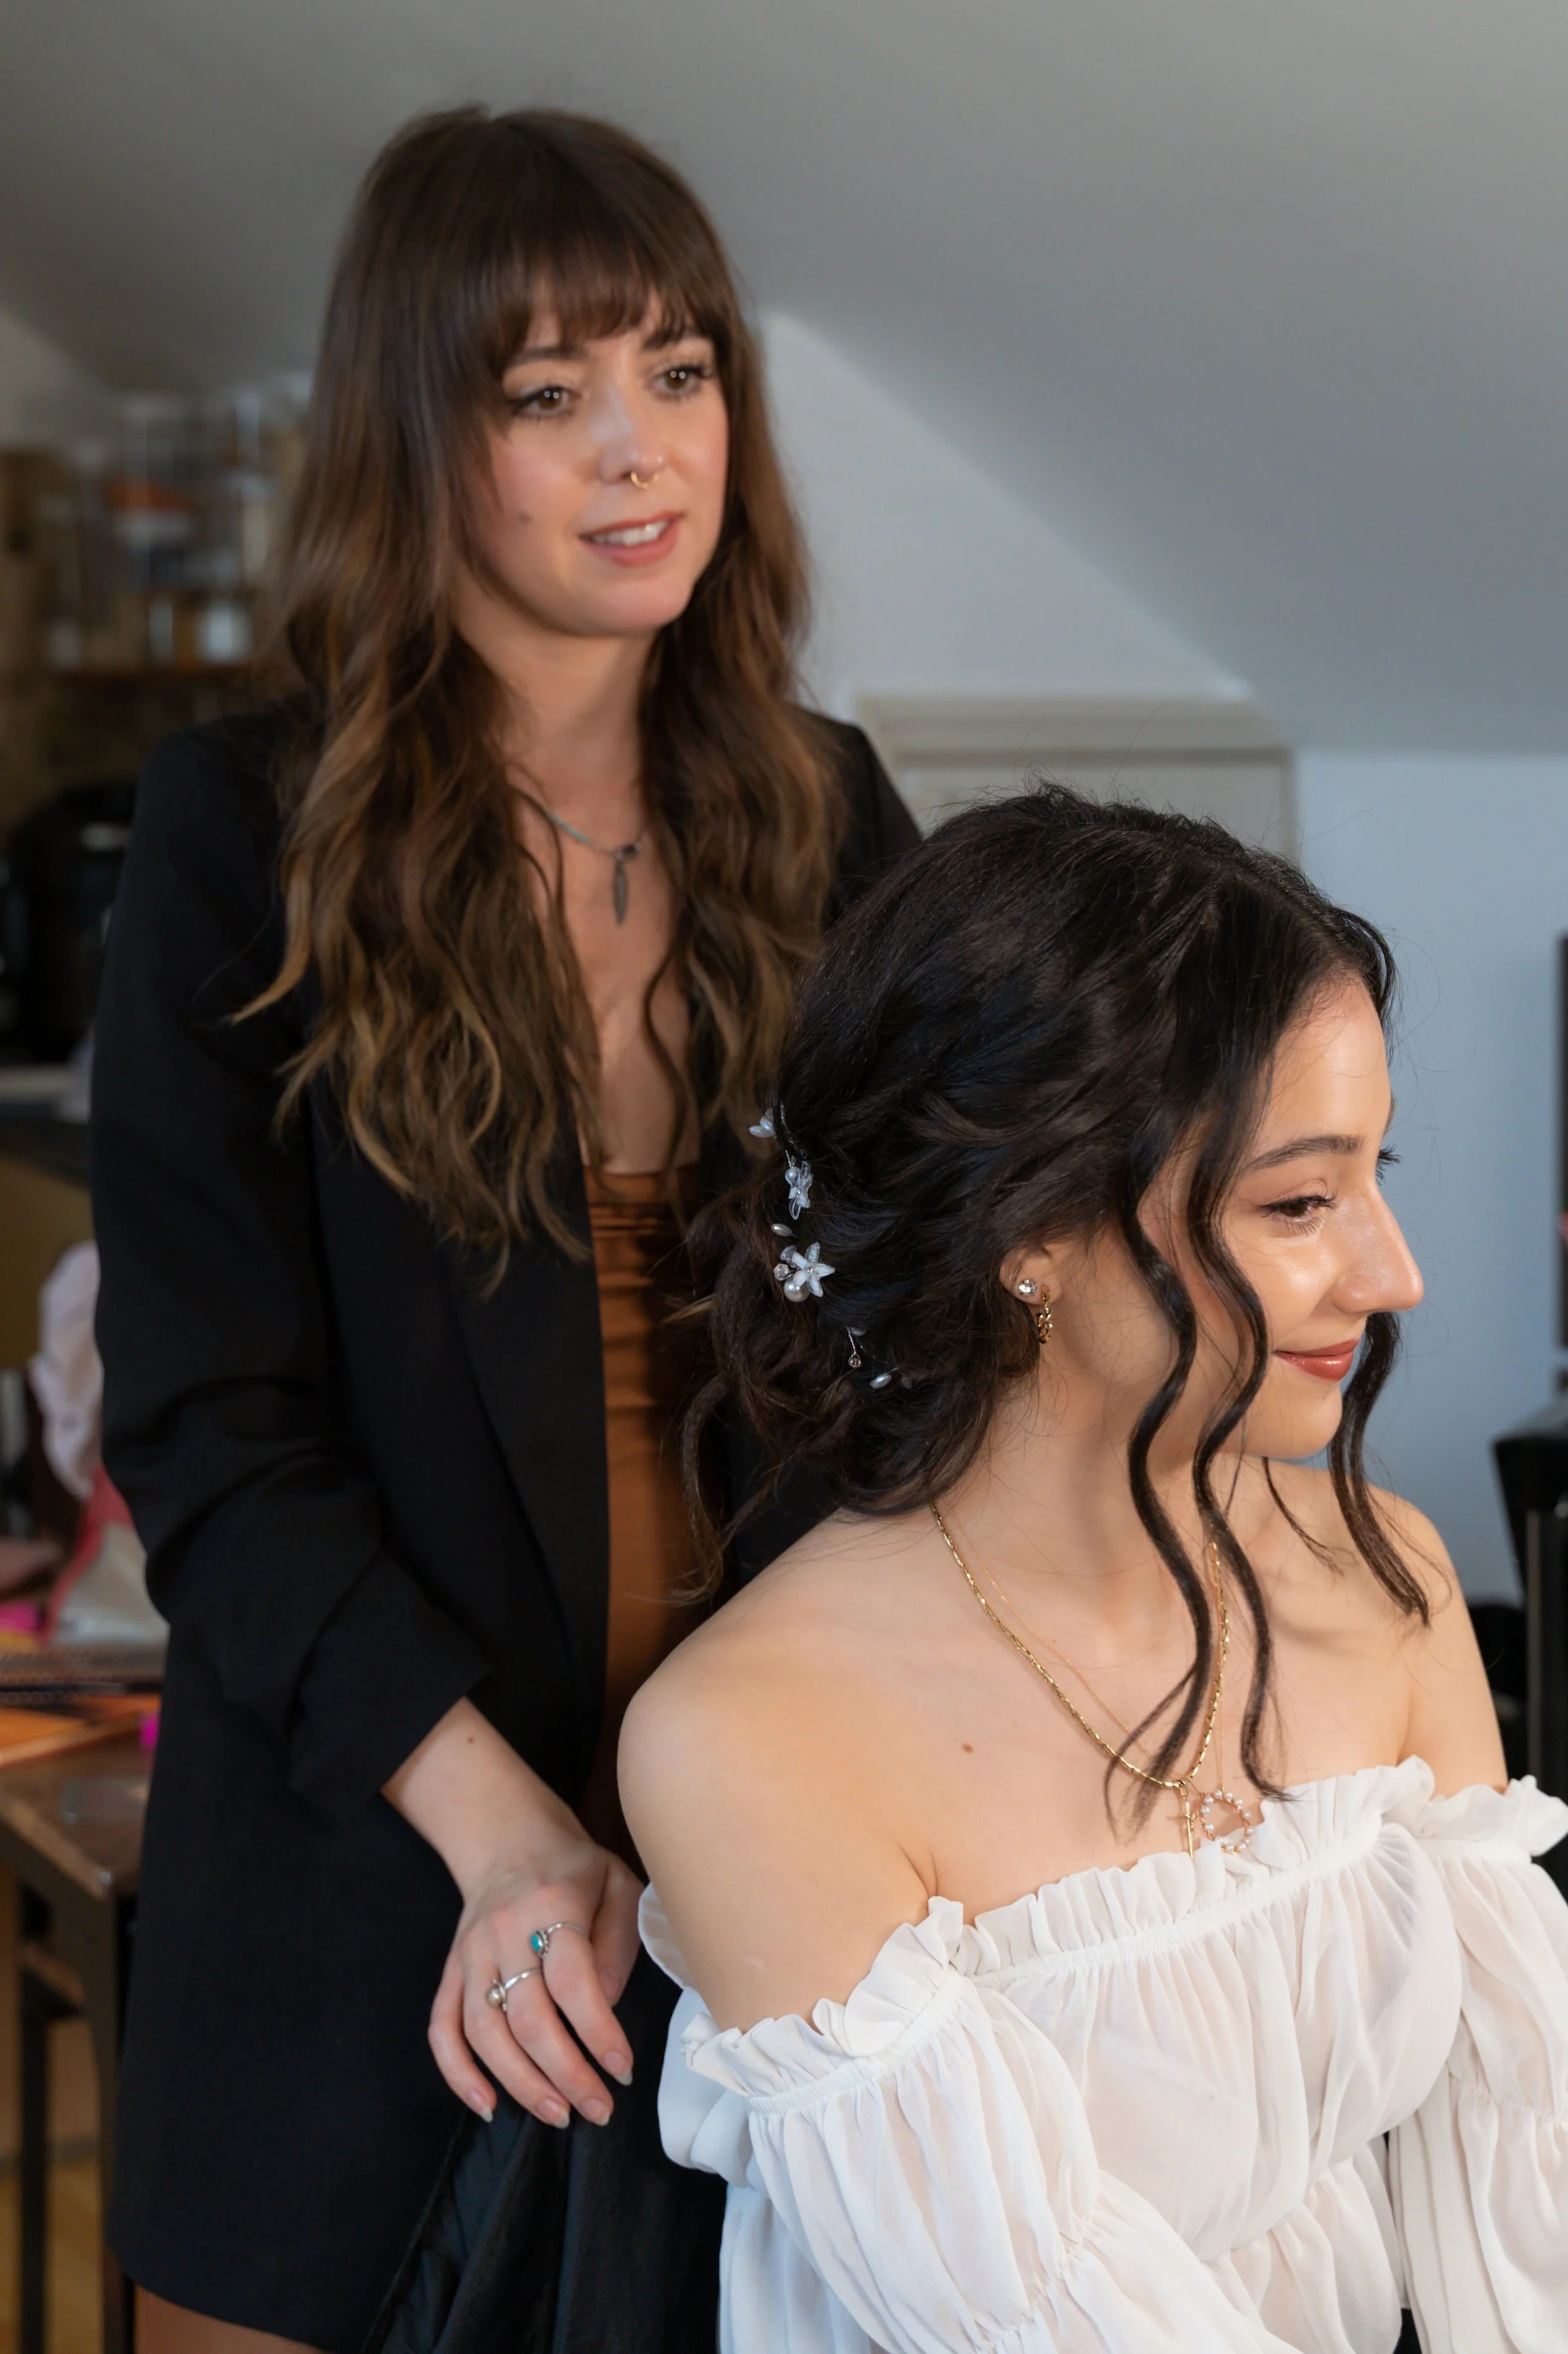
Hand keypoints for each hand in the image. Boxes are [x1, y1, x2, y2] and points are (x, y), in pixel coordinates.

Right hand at [430, 1833, 642, 2127]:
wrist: (507, 1834)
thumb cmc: (573, 1865)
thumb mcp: (617, 1884)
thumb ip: (619, 1941)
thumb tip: (606, 2006)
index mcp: (553, 1904)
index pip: (572, 1981)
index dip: (597, 2032)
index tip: (622, 2071)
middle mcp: (504, 1931)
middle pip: (527, 2017)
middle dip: (565, 2073)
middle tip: (598, 2109)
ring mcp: (470, 1952)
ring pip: (484, 2032)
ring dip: (520, 2082)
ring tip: (558, 2113)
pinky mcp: (450, 1968)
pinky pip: (442, 2027)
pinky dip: (458, 2072)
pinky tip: (488, 2104)